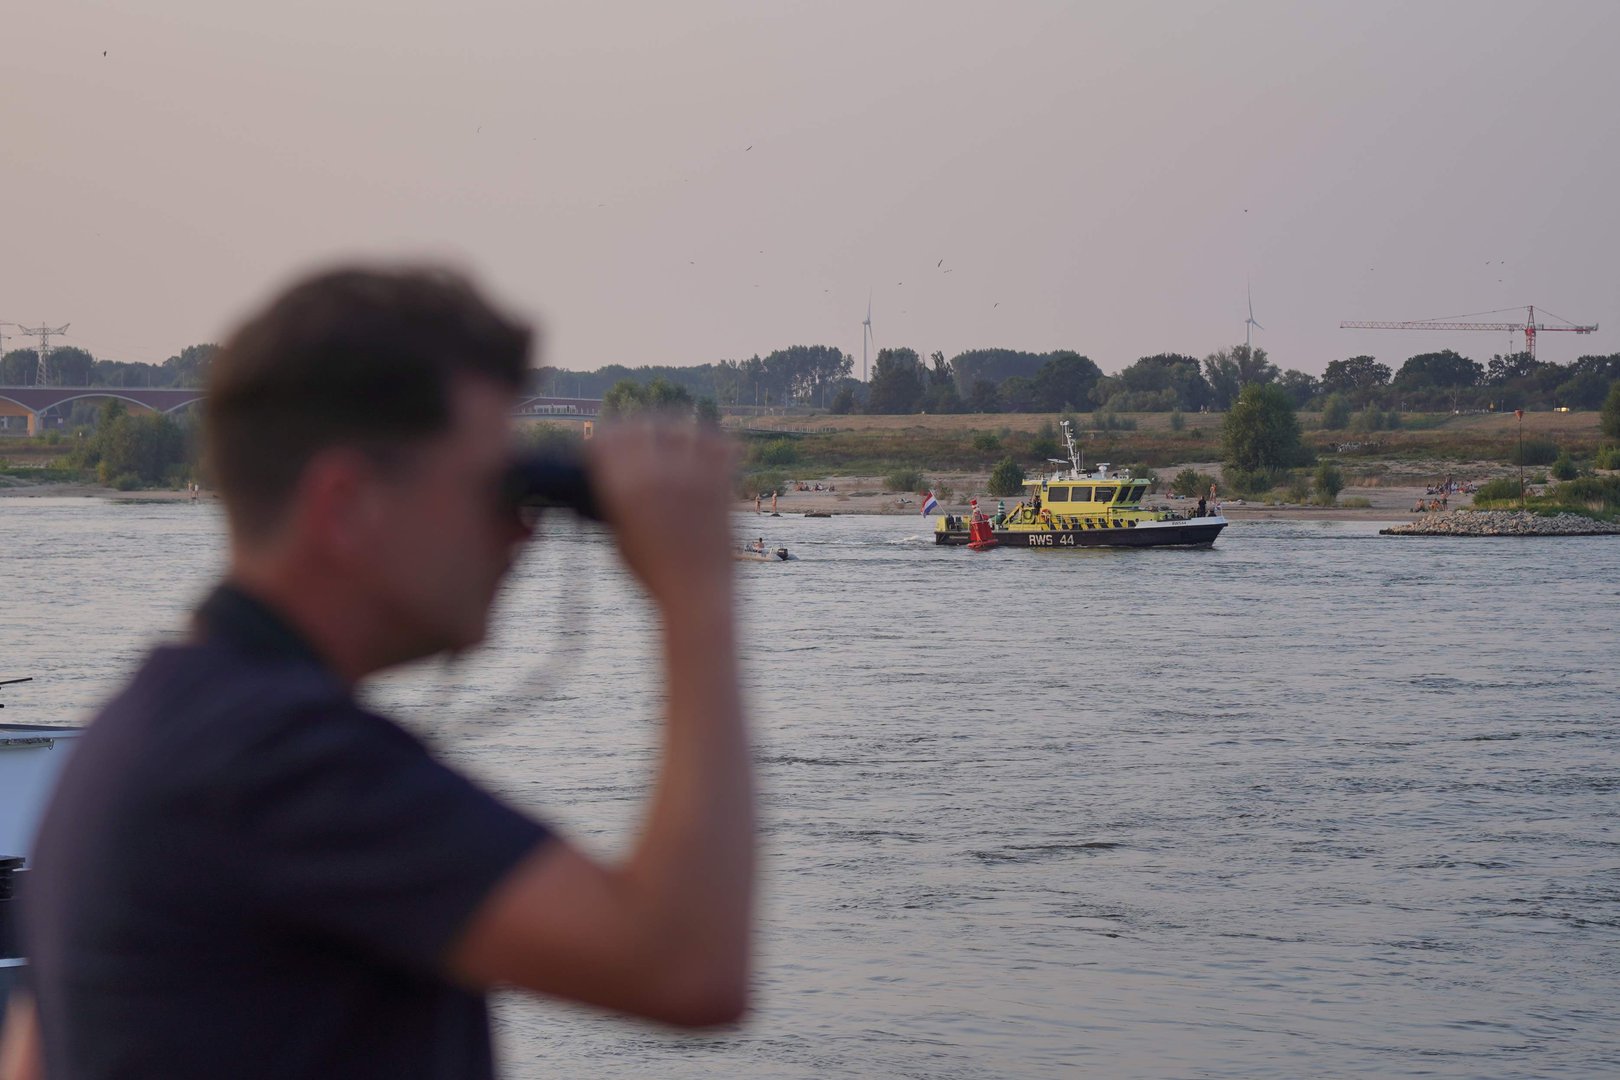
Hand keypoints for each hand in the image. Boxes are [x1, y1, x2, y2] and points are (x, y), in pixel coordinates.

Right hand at [585, 423, 736, 611]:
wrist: (699, 596)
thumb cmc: (654, 576)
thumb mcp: (618, 539)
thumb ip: (613, 506)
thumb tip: (609, 483)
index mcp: (626, 489)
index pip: (608, 439)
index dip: (602, 439)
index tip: (603, 446)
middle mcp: (658, 474)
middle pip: (639, 426)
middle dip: (630, 429)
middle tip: (631, 437)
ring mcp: (694, 476)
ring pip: (678, 426)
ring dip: (667, 427)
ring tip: (663, 434)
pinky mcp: (722, 482)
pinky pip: (717, 442)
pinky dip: (706, 439)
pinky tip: (699, 445)